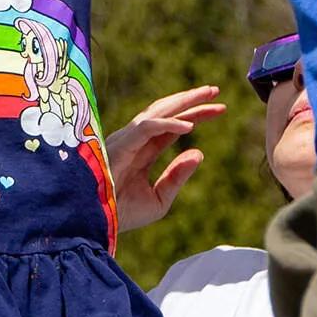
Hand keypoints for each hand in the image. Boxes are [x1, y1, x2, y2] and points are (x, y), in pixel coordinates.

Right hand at [106, 84, 224, 234]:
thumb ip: (176, 176)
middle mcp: (133, 140)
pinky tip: (190, 126)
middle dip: (190, 99)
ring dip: (183, 102)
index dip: (194, 115)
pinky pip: (147, 128)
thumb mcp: (158, 199)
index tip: (220, 109)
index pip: (171, 126)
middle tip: (216, 91)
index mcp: (142, 151)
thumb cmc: (121, 215)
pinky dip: (168, 124)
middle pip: (165, 112)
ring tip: (208, 95)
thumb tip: (199, 152)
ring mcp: (126, 140)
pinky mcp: (120, 145)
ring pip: (156, 112)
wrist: (96, 225)